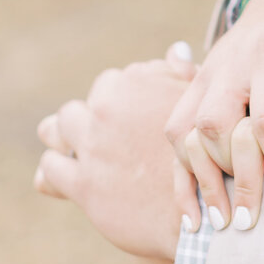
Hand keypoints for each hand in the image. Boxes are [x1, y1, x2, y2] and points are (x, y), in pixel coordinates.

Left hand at [35, 47, 193, 259]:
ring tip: (83, 152)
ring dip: (65, 137)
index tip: (132, 120)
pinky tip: (71, 176)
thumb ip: (183, 74)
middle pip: (82, 103)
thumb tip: (174, 50)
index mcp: (136, 83)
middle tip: (109, 138)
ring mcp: (92, 146)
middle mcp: (108, 110)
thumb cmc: (214, 154)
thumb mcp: (203, 105)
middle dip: (91, 117)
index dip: (123, 101)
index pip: (113, 82)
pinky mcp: (82, 184)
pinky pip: (50, 168)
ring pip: (55, 128)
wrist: (209, 213)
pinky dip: (56, 169)